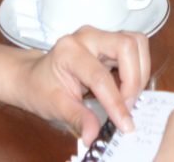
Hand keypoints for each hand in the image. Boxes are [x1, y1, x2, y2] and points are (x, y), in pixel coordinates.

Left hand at [13, 26, 149, 134]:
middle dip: (134, 80)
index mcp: (69, 51)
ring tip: (129, 97)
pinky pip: (135, 50)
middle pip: (127, 46)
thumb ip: (78, 119)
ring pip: (136, 43)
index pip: (101, 76)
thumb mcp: (56, 107)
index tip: (125, 123)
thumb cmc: (41, 88)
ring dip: (139, 72)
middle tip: (128, 107)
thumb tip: (94, 135)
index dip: (116, 102)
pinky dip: (138, 70)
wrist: (33, 76)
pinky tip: (127, 89)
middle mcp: (88, 37)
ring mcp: (101, 37)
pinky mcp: (110, 42)